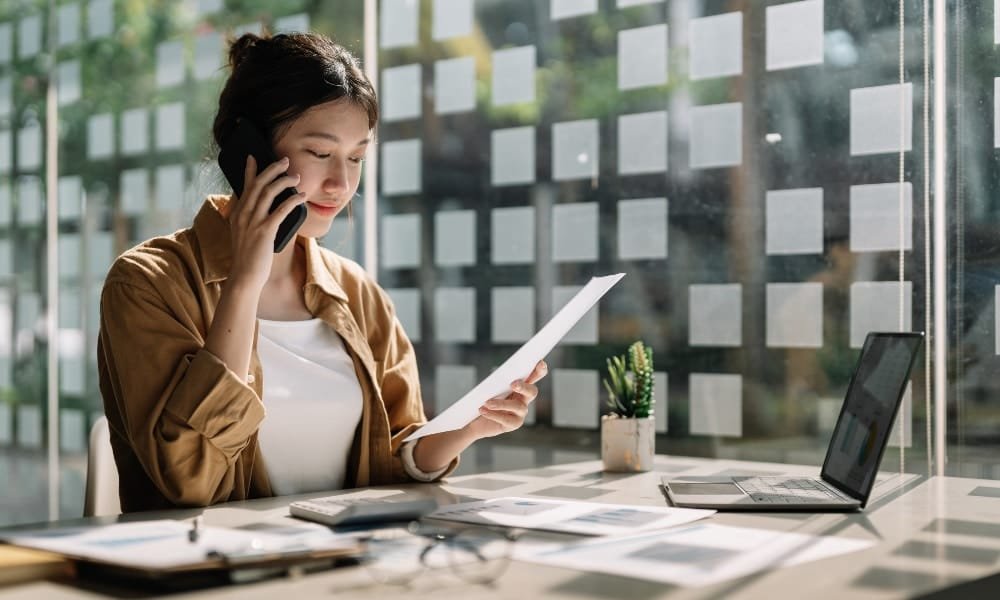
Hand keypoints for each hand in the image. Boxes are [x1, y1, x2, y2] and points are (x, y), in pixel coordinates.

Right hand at [227, 155, 307, 289]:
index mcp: (237, 214)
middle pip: (258, 184)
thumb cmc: (248, 258)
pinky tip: (301, 196)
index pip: (244, 187)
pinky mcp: (265, 231)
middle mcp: (243, 214)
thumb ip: (249, 221)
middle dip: (272, 170)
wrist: (244, 277)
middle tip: (285, 161)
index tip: (253, 157)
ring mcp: (253, 222)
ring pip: (268, 193)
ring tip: (296, 177)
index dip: (250, 171)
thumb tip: (262, 211)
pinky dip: (292, 200)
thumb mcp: (243, 235)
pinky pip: (281, 210)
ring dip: (284, 181)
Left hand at [465, 361, 547, 439]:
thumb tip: (499, 376)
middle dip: (524, 386)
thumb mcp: (491, 387)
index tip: (540, 363)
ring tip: (487, 402)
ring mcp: (521, 413)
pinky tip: (483, 410)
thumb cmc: (485, 399)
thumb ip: (498, 381)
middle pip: (532, 391)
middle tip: (513, 384)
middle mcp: (525, 399)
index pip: (535, 376)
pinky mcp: (514, 424)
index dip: (540, 370)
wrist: (477, 420)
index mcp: (522, 386)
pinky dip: (493, 414)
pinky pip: (506, 419)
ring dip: (501, 403)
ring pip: (517, 406)